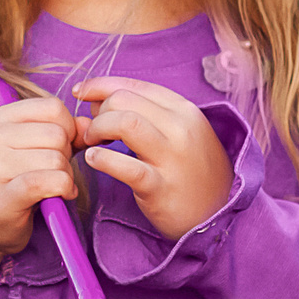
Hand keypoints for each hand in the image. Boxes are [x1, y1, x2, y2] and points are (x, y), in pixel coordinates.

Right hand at [0, 94, 80, 255]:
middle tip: (53, 172)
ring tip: (52, 186)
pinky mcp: (4, 194)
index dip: (67, 128)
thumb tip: (91, 126)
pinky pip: (52, 181)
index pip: (53, 107)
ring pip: (57, 159)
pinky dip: (64, 189)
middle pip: (58, 134)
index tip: (57, 148)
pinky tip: (58, 196)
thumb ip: (67, 132)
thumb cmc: (18, 181)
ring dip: (66, 176)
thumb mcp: (39, 148)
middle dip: (66, 155)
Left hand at [72, 78, 232, 239]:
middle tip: (92, 130)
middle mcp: (181, 128)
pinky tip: (93, 159)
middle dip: (98, 111)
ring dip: (98, 129)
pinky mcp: (160, 186)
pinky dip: (101, 159)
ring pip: (125, 123)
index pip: (133, 85)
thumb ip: (145, 112)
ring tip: (92, 143)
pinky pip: (124, 166)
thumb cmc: (190, 170)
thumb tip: (98, 100)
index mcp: (183, 109)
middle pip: (124, 100)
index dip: (100, 85)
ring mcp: (172, 157)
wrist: (217, 213)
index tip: (81, 92)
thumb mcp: (178, 132)